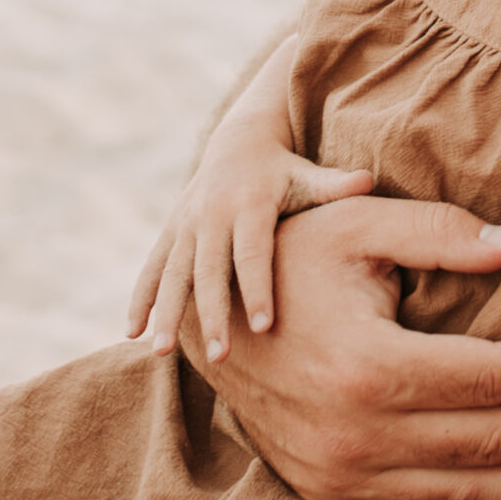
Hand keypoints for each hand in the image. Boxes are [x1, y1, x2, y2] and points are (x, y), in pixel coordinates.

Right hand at [126, 130, 372, 365]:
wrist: (240, 141)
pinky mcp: (171, 232)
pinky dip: (141, 298)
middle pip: (211, 270)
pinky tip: (131, 333)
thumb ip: (334, 185)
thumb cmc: (286, 170)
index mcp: (251, 203)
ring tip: (161, 353)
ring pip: (173, 273)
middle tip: (219, 358)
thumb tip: (368, 181)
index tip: (265, 327)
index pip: (254, 251)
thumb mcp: (307, 173)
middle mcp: (213, 214)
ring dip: (166, 313)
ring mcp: (187, 224)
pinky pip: (153, 267)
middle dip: (213, 314)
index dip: (260, 287)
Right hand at [207, 197, 500, 499]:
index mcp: (370, 366)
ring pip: (464, 491)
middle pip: (489, 440)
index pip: (490, 379)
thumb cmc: (292, 257)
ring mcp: (342, 474)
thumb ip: (438, 231)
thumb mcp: (356, 223)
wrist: (209, 322)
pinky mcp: (333, 493)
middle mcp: (357, 435)